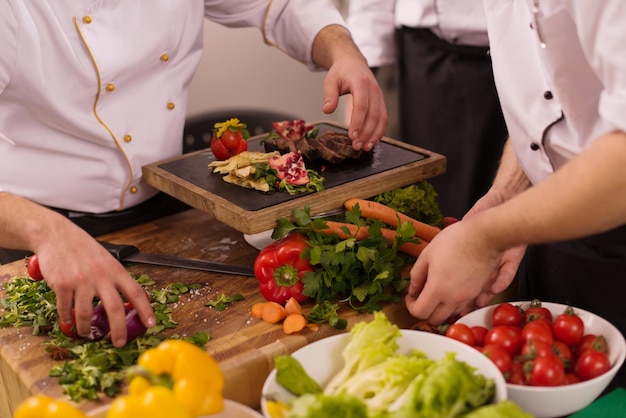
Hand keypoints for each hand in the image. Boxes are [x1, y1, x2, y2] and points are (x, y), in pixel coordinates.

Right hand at [35, 222, 154, 346]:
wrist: (56, 235)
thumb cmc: (83, 248)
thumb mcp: (106, 259)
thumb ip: (114, 278)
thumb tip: (125, 301)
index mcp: (116, 270)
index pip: (136, 292)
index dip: (146, 310)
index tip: (151, 324)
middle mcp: (101, 276)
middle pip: (115, 308)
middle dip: (119, 329)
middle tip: (119, 343)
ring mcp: (81, 280)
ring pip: (86, 313)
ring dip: (86, 328)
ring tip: (87, 334)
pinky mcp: (62, 284)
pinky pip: (65, 308)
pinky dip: (66, 318)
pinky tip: (68, 321)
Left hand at [322, 58, 387, 150]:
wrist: (353, 63)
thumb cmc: (341, 72)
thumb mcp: (330, 80)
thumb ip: (329, 95)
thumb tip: (327, 110)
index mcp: (361, 83)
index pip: (361, 106)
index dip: (358, 122)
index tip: (352, 136)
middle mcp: (374, 90)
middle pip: (373, 115)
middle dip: (366, 133)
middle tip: (356, 146)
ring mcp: (380, 96)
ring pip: (382, 118)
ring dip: (375, 135)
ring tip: (365, 147)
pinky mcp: (381, 103)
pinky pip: (384, 118)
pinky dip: (379, 131)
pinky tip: (372, 141)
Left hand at [405, 220, 504, 324]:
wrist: (484, 236)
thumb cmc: (455, 241)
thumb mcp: (427, 255)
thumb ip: (417, 276)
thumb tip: (413, 289)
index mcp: (438, 290)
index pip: (419, 313)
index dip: (411, 306)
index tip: (411, 296)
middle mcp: (453, 299)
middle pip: (435, 320)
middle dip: (425, 311)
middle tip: (422, 296)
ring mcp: (468, 298)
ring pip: (450, 315)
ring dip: (440, 309)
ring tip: (436, 292)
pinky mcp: (478, 293)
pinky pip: (463, 307)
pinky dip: (454, 304)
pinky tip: (450, 290)